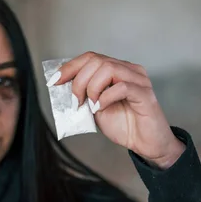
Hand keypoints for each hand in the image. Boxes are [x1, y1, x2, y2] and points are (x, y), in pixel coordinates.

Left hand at [48, 52, 184, 168]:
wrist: (146, 144)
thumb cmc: (124, 125)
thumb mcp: (95, 107)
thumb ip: (84, 94)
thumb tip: (63, 87)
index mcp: (117, 69)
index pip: (91, 57)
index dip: (70, 67)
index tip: (54, 81)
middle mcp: (129, 70)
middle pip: (97, 60)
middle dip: (79, 81)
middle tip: (76, 102)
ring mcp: (139, 80)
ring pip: (108, 68)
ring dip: (92, 88)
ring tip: (90, 106)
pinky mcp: (145, 94)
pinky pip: (121, 86)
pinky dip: (105, 97)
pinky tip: (100, 108)